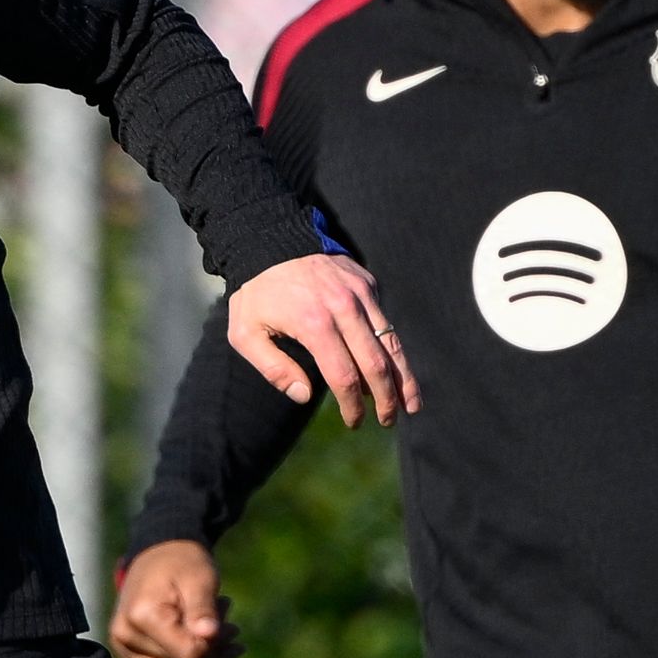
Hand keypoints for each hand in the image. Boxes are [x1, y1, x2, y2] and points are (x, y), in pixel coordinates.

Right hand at [110, 539, 244, 657]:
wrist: (159, 556)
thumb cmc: (182, 564)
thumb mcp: (199, 578)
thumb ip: (203, 608)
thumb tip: (209, 635)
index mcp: (140, 616)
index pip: (187, 654)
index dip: (215, 645)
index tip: (230, 623)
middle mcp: (125, 638)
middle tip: (234, 630)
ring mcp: (124, 651)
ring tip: (227, 643)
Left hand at [226, 251, 414, 428]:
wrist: (270, 235)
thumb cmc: (256, 290)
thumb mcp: (245, 333)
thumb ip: (274, 369)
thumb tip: (305, 396)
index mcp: (314, 324)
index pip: (344, 376)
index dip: (352, 406)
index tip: (354, 422)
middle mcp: (344, 308)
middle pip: (376, 364)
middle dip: (386, 398)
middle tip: (389, 420)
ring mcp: (360, 293)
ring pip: (391, 342)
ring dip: (404, 377)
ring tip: (412, 404)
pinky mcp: (367, 283)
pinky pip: (384, 320)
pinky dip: (392, 348)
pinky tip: (394, 369)